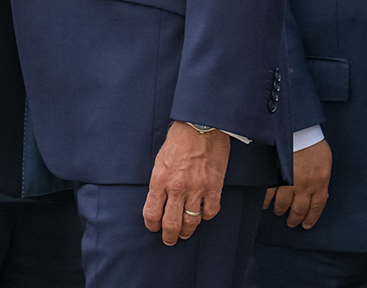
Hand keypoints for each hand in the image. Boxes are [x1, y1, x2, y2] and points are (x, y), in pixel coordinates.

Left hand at [143, 122, 229, 245]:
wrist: (201, 126)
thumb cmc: (179, 140)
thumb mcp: (160, 160)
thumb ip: (160, 182)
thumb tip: (159, 200)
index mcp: (159, 180)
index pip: (152, 213)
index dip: (152, 225)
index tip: (154, 228)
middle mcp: (177, 188)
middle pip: (171, 223)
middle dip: (169, 236)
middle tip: (170, 240)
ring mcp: (196, 189)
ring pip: (191, 221)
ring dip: (187, 231)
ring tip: (186, 233)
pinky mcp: (214, 187)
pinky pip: (210, 211)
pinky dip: (206, 215)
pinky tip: (203, 213)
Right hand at [263, 139, 330, 227]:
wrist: (298, 131)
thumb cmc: (313, 144)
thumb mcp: (325, 163)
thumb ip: (322, 179)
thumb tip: (320, 192)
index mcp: (320, 183)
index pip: (316, 207)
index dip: (311, 218)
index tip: (306, 225)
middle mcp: (305, 186)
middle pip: (299, 209)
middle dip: (295, 218)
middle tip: (291, 222)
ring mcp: (289, 182)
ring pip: (283, 204)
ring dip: (281, 211)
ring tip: (279, 213)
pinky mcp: (275, 176)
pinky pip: (269, 193)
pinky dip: (266, 201)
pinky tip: (265, 204)